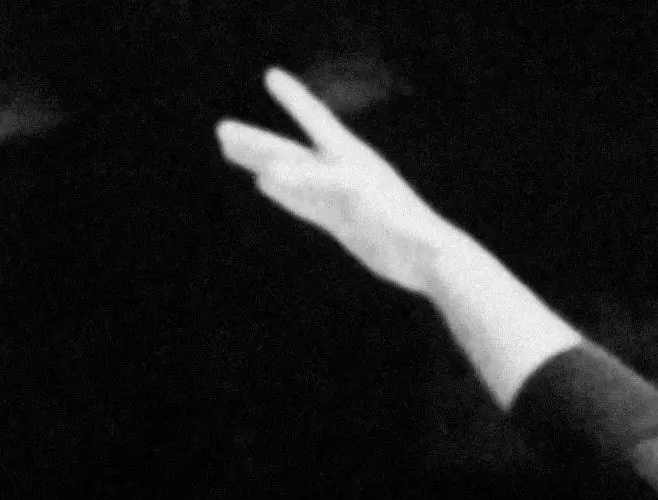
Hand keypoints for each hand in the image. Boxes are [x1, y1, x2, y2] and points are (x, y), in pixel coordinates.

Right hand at [215, 67, 453, 290]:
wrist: (438, 266)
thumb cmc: (419, 243)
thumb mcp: (389, 221)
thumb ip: (365, 208)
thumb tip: (362, 199)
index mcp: (356, 166)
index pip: (319, 126)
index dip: (296, 101)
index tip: (272, 76)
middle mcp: (344, 176)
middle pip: (292, 154)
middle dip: (257, 142)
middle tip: (220, 131)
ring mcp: (340, 199)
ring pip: (293, 177)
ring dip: (260, 162)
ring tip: (227, 148)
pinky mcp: (342, 222)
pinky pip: (305, 204)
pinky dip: (284, 194)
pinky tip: (262, 183)